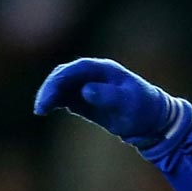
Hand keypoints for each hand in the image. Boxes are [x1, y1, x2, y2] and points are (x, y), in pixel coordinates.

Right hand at [32, 58, 185, 146]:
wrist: (151, 121)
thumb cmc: (143, 109)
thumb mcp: (129, 103)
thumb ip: (108, 96)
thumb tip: (85, 90)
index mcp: (104, 70)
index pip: (76, 69)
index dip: (60, 80)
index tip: (51, 97)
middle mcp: (93, 75)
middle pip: (64, 75)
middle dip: (50, 89)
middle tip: (40, 108)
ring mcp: (88, 86)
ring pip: (61, 86)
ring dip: (49, 95)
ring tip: (40, 111)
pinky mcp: (85, 99)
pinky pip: (65, 97)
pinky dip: (55, 102)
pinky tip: (47, 110)